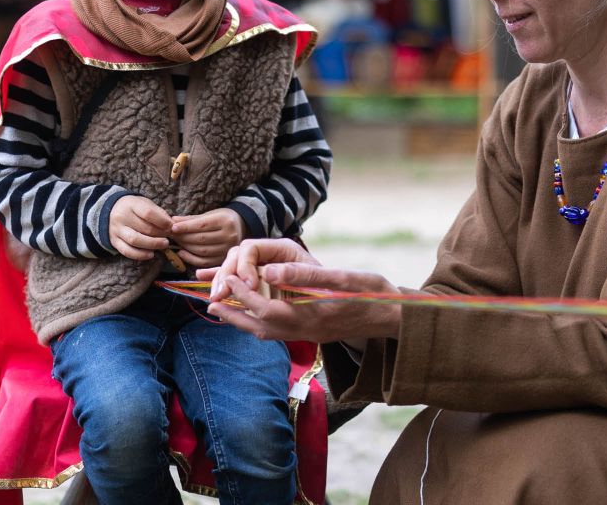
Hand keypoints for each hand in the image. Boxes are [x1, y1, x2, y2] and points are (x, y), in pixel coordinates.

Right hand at [107, 196, 174, 260]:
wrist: (112, 211)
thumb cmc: (135, 208)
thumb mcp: (146, 204)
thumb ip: (159, 214)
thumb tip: (172, 226)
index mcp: (131, 204)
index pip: (148, 213)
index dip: (162, 221)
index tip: (172, 227)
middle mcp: (121, 217)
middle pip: (144, 228)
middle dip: (160, 234)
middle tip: (170, 236)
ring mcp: (116, 230)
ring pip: (135, 240)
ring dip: (153, 244)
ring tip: (164, 244)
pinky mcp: (114, 242)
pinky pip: (127, 251)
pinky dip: (140, 255)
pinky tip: (151, 254)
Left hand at [169, 208, 244, 267]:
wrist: (240, 227)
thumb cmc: (222, 219)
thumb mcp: (210, 214)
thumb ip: (192, 219)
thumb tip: (173, 221)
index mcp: (226, 221)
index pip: (202, 225)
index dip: (186, 227)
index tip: (173, 227)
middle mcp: (229, 236)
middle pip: (201, 239)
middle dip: (183, 237)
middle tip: (171, 235)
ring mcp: (227, 249)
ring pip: (202, 251)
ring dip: (185, 247)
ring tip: (176, 242)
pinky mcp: (224, 259)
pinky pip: (205, 262)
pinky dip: (191, 259)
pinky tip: (182, 253)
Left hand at [198, 239, 401, 342]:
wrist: (396, 319)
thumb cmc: (373, 293)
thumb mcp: (343, 278)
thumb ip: (305, 276)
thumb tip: (269, 271)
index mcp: (309, 316)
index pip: (264, 307)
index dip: (243, 294)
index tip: (227, 278)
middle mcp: (305, 330)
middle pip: (258, 326)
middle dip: (233, 313)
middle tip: (210, 300)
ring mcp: (309, 335)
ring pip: (266, 333)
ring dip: (242, 321)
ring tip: (222, 309)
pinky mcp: (313, 334)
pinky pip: (277, 333)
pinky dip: (259, 324)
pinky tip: (255, 315)